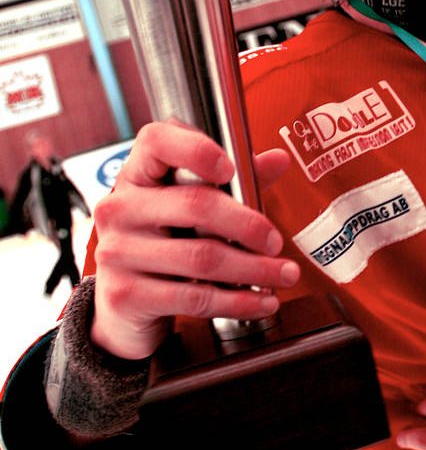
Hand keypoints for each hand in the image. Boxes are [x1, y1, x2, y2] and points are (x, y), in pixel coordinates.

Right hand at [90, 120, 298, 359]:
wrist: (126, 307)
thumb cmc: (165, 244)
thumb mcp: (194, 210)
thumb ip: (236, 183)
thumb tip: (279, 160)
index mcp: (137, 177)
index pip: (155, 142)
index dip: (196, 149)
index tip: (230, 169)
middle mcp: (120, 209)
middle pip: (197, 205)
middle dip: (249, 226)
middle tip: (276, 242)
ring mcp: (117, 252)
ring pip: (203, 257)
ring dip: (254, 269)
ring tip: (283, 275)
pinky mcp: (126, 295)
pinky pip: (195, 297)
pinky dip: (238, 301)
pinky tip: (261, 302)